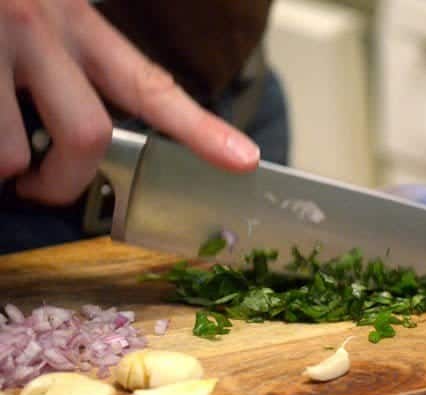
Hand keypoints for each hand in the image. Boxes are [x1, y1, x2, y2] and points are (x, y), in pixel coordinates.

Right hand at [0, 0, 259, 204]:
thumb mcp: (41, 4)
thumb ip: (67, 52)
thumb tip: (80, 131)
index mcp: (73, 19)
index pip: (149, 83)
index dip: (200, 129)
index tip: (246, 161)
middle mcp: (40, 26)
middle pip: (86, 138)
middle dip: (63, 183)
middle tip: (39, 188)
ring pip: (6, 154)